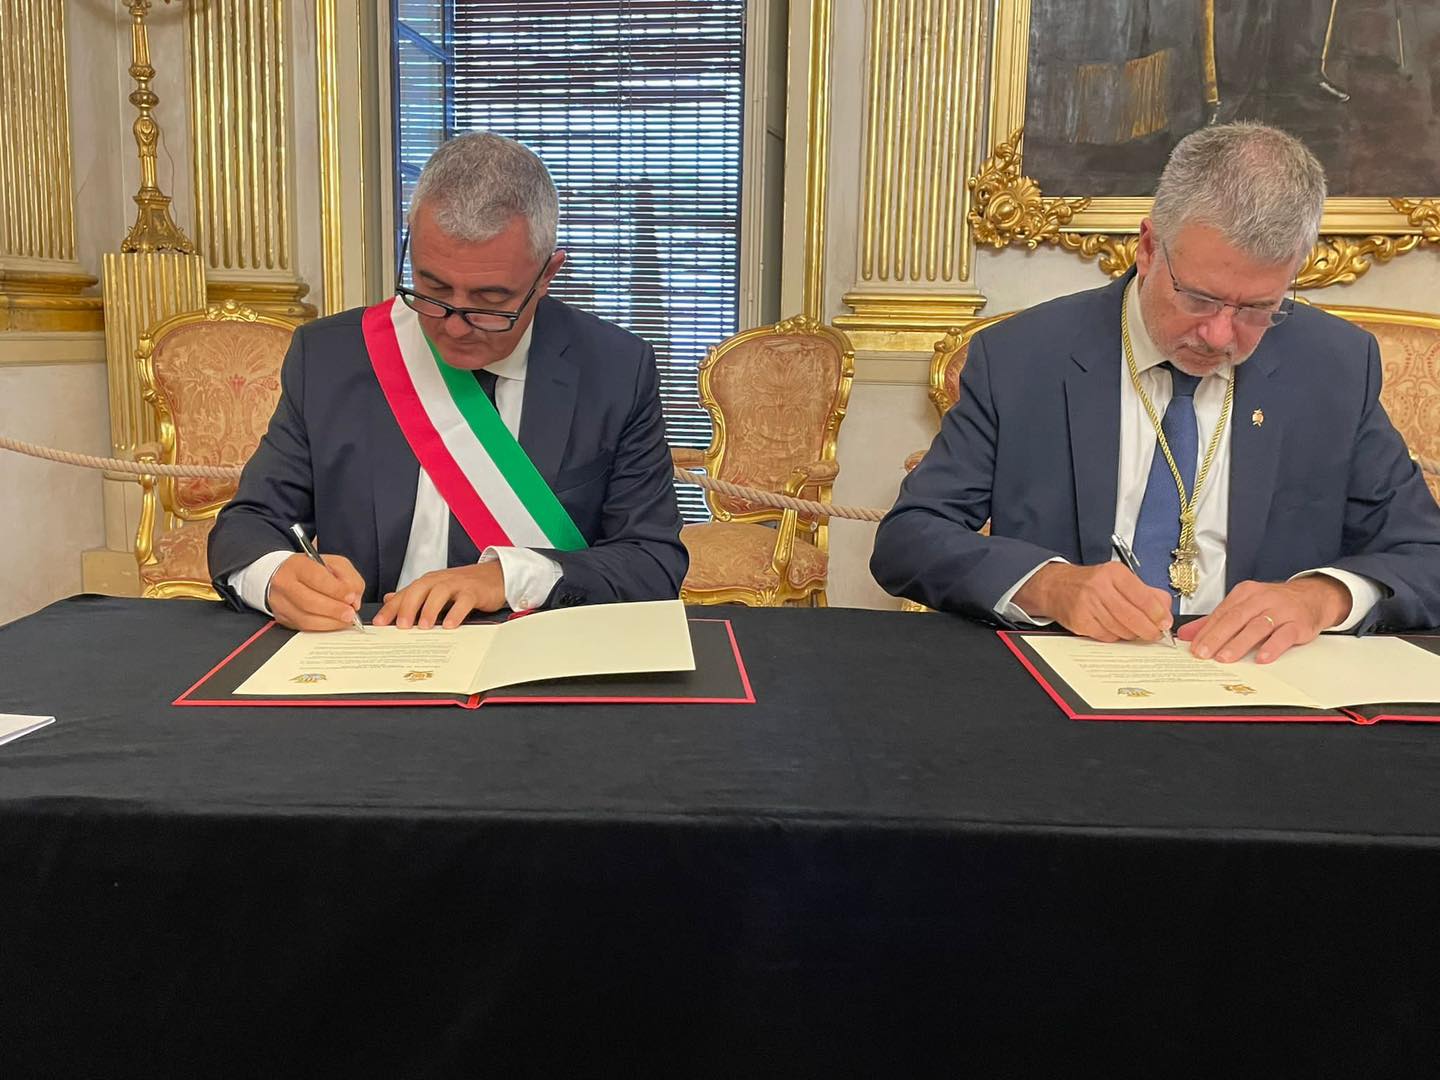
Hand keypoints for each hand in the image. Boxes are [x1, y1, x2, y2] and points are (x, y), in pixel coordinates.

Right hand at [268, 553, 364, 631]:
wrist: (288, 576)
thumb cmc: (313, 570)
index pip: (317, 578)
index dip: (337, 590)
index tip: (351, 597)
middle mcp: (284, 583)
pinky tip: (334, 622)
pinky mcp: (282, 618)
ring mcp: (280, 602)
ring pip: (306, 618)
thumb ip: (349, 578)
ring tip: (346, 619)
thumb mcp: (335, 564)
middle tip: (351, 613)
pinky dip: (324, 627)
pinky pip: (304, 627)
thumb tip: (354, 599)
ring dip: (331, 622)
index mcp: (297, 565)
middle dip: (335, 610)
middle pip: (309, 602)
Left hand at [372, 561, 507, 628]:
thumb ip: (414, 595)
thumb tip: (389, 599)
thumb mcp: (436, 588)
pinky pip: (463, 601)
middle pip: (419, 590)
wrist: (495, 575)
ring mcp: (457, 585)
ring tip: (424, 626)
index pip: (405, 594)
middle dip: (408, 607)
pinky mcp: (474, 591)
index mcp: (428, 582)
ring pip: (439, 593)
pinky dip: (456, 613)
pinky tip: (450, 626)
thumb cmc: (464, 585)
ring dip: (430, 609)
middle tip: (401, 626)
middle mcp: (439, 581)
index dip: (391, 608)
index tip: (379, 623)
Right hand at [1013, 562, 1172, 642]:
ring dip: (1132, 634)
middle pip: (1133, 617)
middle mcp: (1099, 587)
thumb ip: (1146, 592)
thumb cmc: (1091, 583)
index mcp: (1114, 573)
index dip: (1158, 614)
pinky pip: (1106, 637)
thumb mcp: (1119, 578)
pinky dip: (1115, 637)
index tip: (1164, 623)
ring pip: (1121, 629)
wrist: (1056, 586)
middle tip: (1154, 633)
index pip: (1143, 597)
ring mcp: (1088, 605)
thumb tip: (1165, 611)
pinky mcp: (1080, 621)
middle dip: (1148, 630)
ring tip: (1134, 630)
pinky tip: (1115, 629)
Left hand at [1179, 576, 1351, 663]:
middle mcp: (1262, 599)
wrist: (1313, 596)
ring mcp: (1281, 611)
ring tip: (1224, 658)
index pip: (1221, 613)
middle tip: (1203, 654)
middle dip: (1217, 637)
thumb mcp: (1245, 606)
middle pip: (1235, 618)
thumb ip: (1216, 621)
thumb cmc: (1274, 604)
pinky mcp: (1298, 624)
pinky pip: (1284, 635)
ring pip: (1257, 627)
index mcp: (1245, 593)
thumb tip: (1187, 635)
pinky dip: (1272, 647)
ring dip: (1239, 643)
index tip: (1193, 646)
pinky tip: (1262, 658)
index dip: (1206, 631)